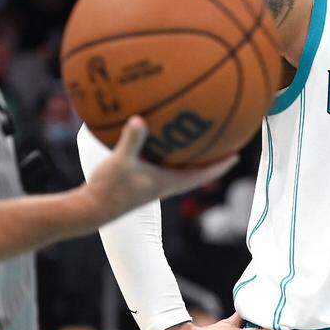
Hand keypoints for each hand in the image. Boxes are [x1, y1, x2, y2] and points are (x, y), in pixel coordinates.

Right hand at [83, 117, 237, 225]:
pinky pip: (162, 165)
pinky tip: (159, 140)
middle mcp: (165, 184)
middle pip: (197, 170)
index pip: (202, 174)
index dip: (221, 165)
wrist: (91, 210)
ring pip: (180, 169)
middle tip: (226, 142)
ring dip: (192, 156)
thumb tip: (139, 119)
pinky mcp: (141, 182)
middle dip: (212, 157)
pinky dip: (167, 154)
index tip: (238, 155)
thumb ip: (132, 140)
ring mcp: (153, 184)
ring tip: (199, 140)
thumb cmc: (108, 189)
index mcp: (168, 182)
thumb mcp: (120, 162)